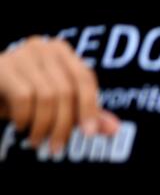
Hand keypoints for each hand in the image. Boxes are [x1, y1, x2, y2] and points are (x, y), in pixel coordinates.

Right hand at [0, 37, 119, 153]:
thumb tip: (114, 128)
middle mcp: (43, 47)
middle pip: (66, 90)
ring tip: (37, 141)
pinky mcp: (2, 67)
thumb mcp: (58, 105)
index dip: (89, 107)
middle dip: (64, 124)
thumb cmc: (23, 96)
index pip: (84, 79)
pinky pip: (24, 97)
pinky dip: (25, 117)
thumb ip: (86, 114)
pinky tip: (21, 125)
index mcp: (61, 52)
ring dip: (44, 125)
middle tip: (57, 146)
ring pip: (47, 96)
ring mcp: (20, 54)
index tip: (89, 133)